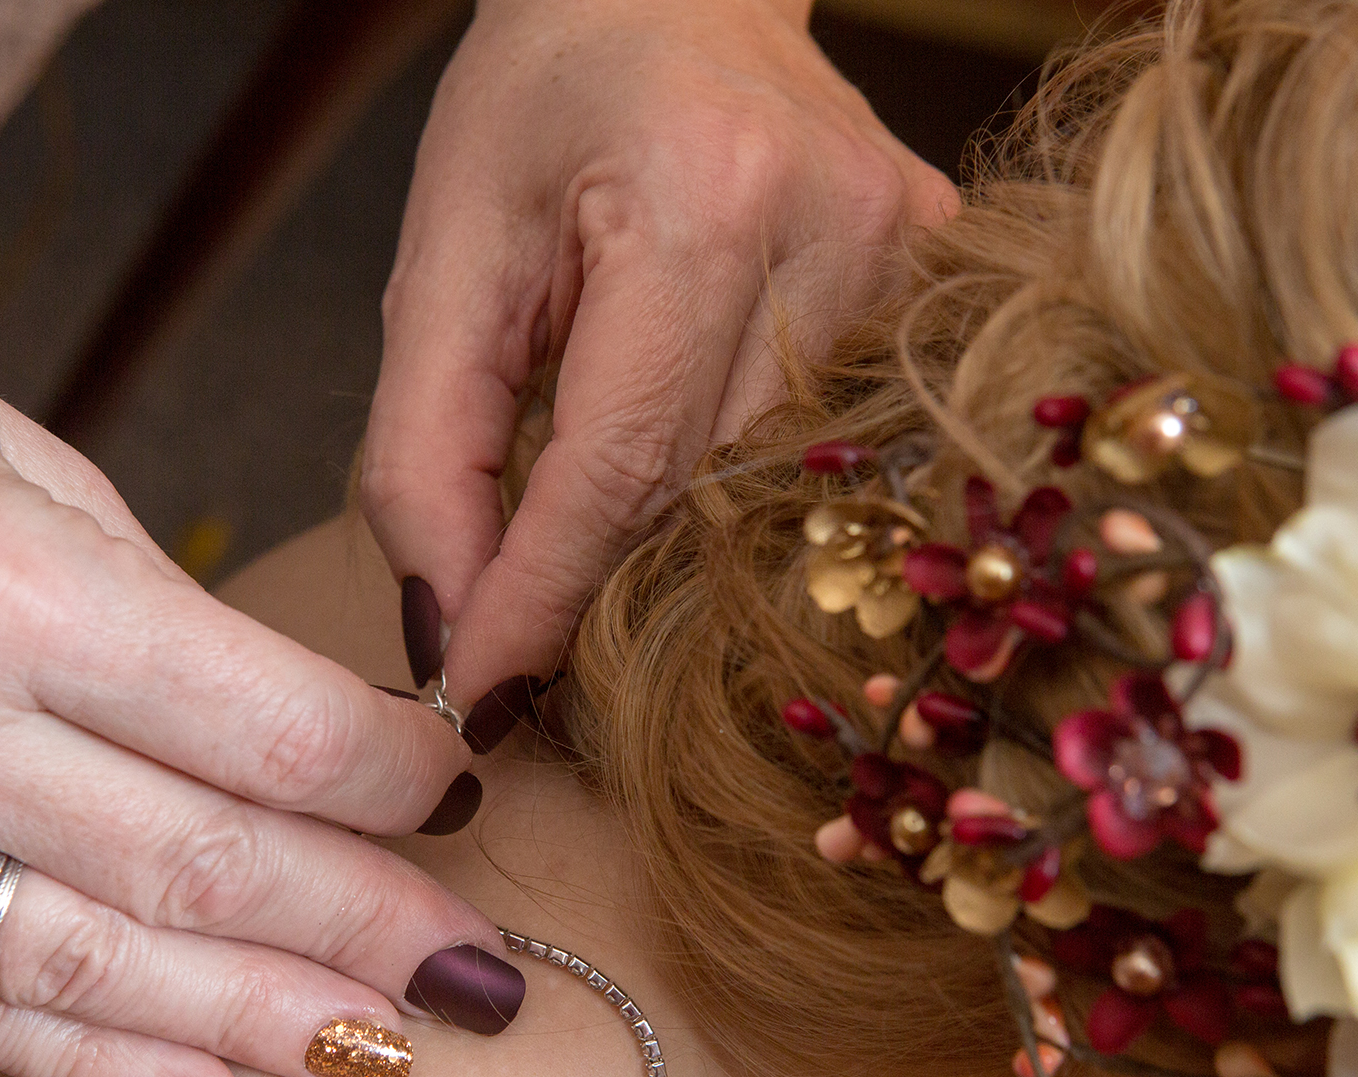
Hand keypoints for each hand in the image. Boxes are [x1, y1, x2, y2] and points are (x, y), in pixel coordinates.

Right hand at [0, 1, 519, 1076]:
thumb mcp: (23, 451)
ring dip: (261, 1024)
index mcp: (1, 584)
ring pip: (99, 974)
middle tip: (482, 975)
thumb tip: (302, 733)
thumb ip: (163, 615)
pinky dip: (93, 1073)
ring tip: (389, 1056)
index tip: (460, 798)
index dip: (390, 781)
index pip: (263, 729)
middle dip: (366, 930)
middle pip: (204, 871)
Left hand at [362, 0, 956, 721]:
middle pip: (700, 492)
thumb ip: (425, 448)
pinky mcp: (933, 276)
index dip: (545, 598)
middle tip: (511, 648)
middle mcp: (838, 232)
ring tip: (579, 550)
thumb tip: (451, 626)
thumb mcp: (443, 255)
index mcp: (704, 196)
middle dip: (596, 588)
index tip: (480, 697)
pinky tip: (683, 478)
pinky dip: (731, 488)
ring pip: (762, 487)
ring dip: (662, 541)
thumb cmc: (542, 99)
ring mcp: (908, 258)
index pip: (625, 464)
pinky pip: (818, 443)